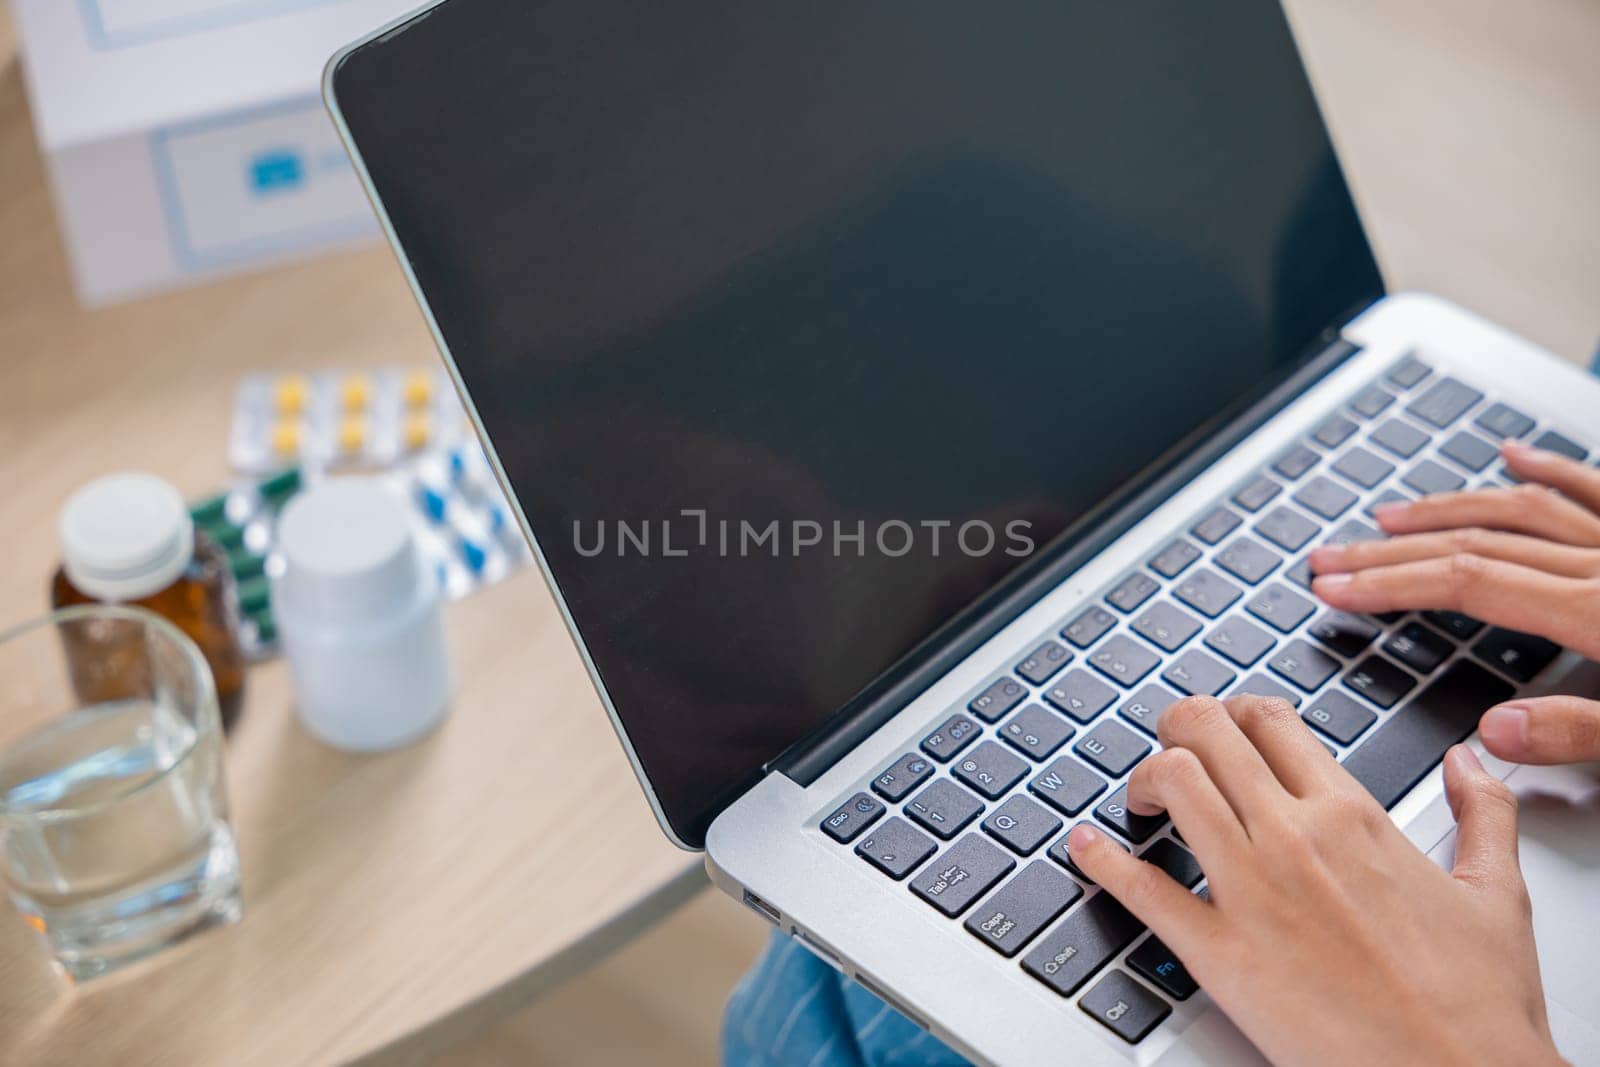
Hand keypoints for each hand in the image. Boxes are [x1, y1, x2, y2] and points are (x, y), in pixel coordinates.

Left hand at [1068, 695, 1563, 1066]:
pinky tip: (1085, 848)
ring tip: (1144, 799)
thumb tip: (1469, 762)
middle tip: (1173, 752)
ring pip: (1173, 783)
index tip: (1226, 729)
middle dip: (1178, 729)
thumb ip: (1483, 813)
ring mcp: (1251, 891)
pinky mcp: (1219, 952)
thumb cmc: (1477, 1005)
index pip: (1270, 721)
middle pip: (1207, 733)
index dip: (1235, 714)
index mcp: (1353, 817)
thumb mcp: (1495, 893)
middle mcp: (1295, 838)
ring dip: (1145, 777)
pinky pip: (1142, 889)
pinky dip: (1101, 860)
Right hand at [1310, 440, 1599, 764]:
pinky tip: (1513, 456)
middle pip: (1473, 546)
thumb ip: (1576, 731)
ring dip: (1444, 511)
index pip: (1467, 587)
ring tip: (1388, 518)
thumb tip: (1491, 731)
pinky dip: (1546, 470)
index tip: (1333, 589)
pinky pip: (1590, 488)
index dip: (1390, 586)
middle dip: (1388, 553)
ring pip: (1518, 511)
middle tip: (1328, 558)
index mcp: (1597, 614)